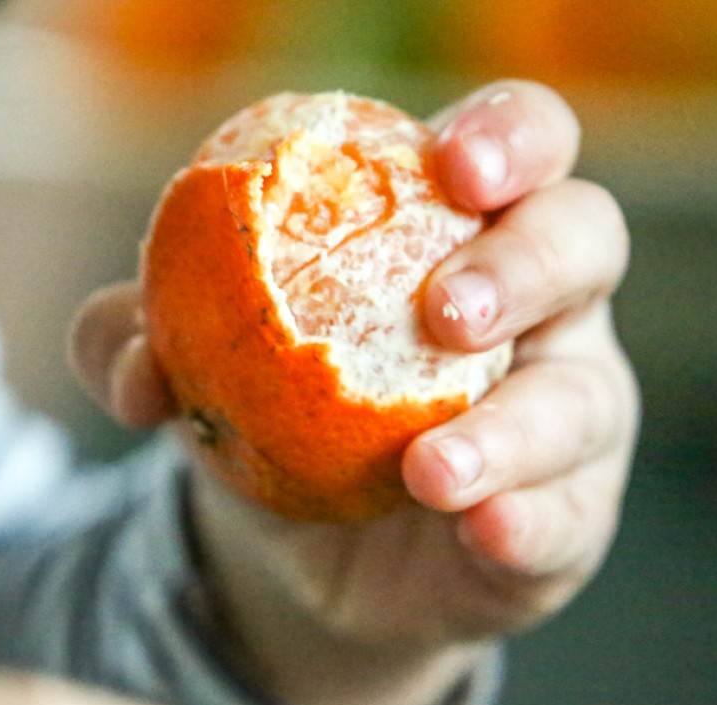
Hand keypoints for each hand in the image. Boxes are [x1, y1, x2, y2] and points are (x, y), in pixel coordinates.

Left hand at [69, 80, 637, 704]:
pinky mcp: (566, 514)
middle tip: (443, 314)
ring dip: (512, 427)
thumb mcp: (185, 364)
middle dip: (525, 262)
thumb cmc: (265, 417)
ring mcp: (564, 410)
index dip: (506, 136)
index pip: (514, 145)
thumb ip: (132, 340)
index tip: (451, 168)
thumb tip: (138, 371)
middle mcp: (534, 306)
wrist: (300, 558)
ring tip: (430, 470)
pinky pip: (566, 515)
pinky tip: (483, 526)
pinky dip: (525, 519)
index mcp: (448, 231)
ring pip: (583, 396)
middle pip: (584, 240)